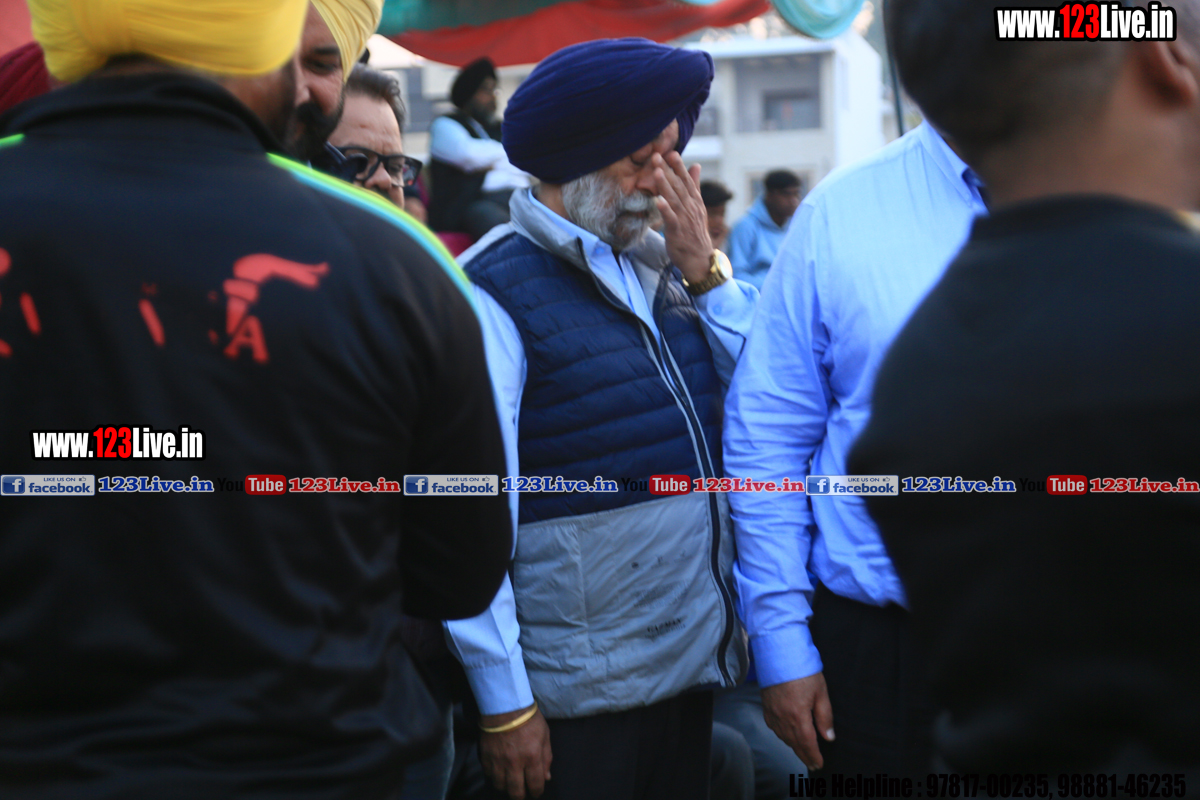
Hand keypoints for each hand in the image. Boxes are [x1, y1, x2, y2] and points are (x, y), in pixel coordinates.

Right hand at [479, 704, 552, 798]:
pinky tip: (498, 772)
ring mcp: (499, 760)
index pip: (535, 784)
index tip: (536, 792)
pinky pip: (488, 774)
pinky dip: (494, 776)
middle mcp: (515, 762)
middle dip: (520, 795)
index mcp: (532, 757)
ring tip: (509, 783)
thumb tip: (546, 777)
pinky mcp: (486, 756)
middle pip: (516, 791)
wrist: (505, 705)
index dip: (537, 792)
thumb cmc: (528, 719)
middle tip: (522, 793)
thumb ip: (546, 758)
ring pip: (500, 785)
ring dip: (506, 787)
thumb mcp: (544, 735)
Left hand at [651, 151, 712, 283]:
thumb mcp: (696, 206)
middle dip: (668, 170)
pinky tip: (657, 200)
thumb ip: (694, 186)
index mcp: (694, 201)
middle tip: (657, 156)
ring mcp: (684, 219)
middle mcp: (691, 207)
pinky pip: (670, 218)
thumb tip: (696, 165)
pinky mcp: (677, 231)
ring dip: (665, 185)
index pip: (686, 180)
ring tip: (656, 172)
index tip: (670, 152)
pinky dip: (664, 209)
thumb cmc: (694, 232)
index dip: (678, 166)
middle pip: (678, 186)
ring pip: (674, 199)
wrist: (700, 258)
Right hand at [761, 673, 834, 769]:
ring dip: (793, 747)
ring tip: (802, 753)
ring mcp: (772, 712)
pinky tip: (786, 736)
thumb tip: (829, 736)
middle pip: (794, 743)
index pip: (807, 743)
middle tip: (812, 764)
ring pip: (783, 737)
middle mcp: (783, 717)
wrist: (779, 653)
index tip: (819, 764)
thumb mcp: (820, 692)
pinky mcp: (766, 706)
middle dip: (804, 755)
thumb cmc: (802, 670)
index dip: (813, 755)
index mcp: (798, 715)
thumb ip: (825, 716)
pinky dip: (781, 735)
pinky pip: (773, 727)